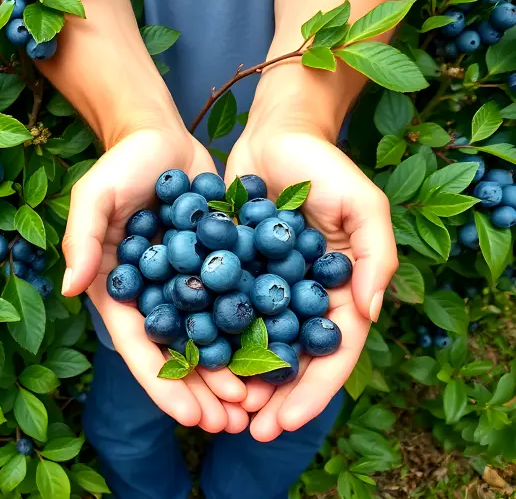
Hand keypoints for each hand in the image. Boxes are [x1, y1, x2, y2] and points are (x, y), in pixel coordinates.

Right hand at [60, 128, 249, 432]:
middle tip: (233, 425)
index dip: (163, 385)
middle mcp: (155, 296)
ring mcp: (190, 285)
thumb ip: (81, 239)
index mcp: (121, 292)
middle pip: (180, 355)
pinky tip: (283, 356)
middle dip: (204, 392)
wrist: (162, 136)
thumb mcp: (94, 195)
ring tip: (259, 405)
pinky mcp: (221, 267)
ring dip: (234, 374)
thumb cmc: (120, 164)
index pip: (141, 347)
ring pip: (214, 339)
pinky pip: (240, 305)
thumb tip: (67, 288)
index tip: (189, 417)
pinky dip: (258, 333)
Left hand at [225, 129, 397, 440]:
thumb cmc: (325, 165)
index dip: (313, 392)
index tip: (285, 423)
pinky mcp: (230, 271)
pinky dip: (208, 339)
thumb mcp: (362, 204)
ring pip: (252, 344)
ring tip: (214, 409)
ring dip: (236, 379)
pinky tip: (188, 364)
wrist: (274, 133)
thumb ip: (376, 257)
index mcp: (341, 292)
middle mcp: (302, 297)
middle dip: (271, 398)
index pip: (333, 353)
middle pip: (290, 360)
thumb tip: (370, 314)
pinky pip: (218, 311)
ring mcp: (265, 286)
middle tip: (244, 429)